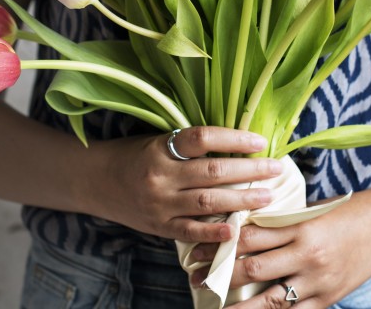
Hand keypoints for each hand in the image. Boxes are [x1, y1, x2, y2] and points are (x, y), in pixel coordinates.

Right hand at [82, 126, 283, 243]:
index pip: (203, 138)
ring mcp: (160, 203)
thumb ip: (189, 145)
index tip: (260, 141)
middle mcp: (161, 175)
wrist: (94, 180)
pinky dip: (214, 231)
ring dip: (242, 199)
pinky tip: (236, 228)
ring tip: (268, 196)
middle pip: (213, 172)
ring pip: (208, 201)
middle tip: (276, 168)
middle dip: (250, 171)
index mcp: (161, 148)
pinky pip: (190, 231)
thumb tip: (234, 143)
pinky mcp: (158, 226)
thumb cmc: (132, 155)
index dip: (234, 138)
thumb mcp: (157, 140)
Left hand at [190, 189, 370, 307]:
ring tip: (213, 307)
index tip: (200, 246)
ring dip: (237, 306)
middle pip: (254, 268)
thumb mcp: (310, 209)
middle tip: (195, 276)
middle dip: (221, 274)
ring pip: (269, 300)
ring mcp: (318, 282)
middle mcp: (307, 256)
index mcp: (300, 227)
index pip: (251, 236)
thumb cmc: (344, 212)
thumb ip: (279, 220)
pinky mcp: (328, 300)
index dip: (222, 243)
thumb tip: (242, 226)